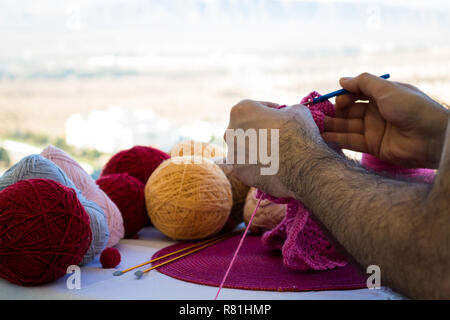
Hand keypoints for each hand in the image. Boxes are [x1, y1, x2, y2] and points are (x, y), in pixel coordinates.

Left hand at [224, 99, 323, 197]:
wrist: (302, 167)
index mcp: (241, 111)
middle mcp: (231, 131)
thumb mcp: (296, 109)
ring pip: (246, 148)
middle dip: (261, 129)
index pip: (256, 107)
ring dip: (258, 147)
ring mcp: (233, 154)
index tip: (281, 117)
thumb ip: (284, 110)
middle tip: (279, 135)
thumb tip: (284, 115)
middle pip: (247, 128)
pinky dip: (259, 164)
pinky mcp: (239, 173)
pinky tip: (273, 164)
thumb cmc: (298, 133)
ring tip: (277, 151)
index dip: (271, 111)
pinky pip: (249, 165)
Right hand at [322, 72, 448, 167]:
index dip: (343, 96)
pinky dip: (338, 139)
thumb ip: (362, 83)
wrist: (431, 138)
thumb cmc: (412, 108)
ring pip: (348, 126)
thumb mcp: (387, 89)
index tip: (334, 100)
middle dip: (333, 112)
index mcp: (382, 96)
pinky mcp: (373, 147)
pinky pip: (352, 141)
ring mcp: (374, 130)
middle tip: (315, 114)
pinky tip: (324, 137)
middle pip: (349, 111)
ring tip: (314, 126)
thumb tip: (341, 80)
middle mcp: (376, 112)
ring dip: (332, 125)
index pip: (356, 94)